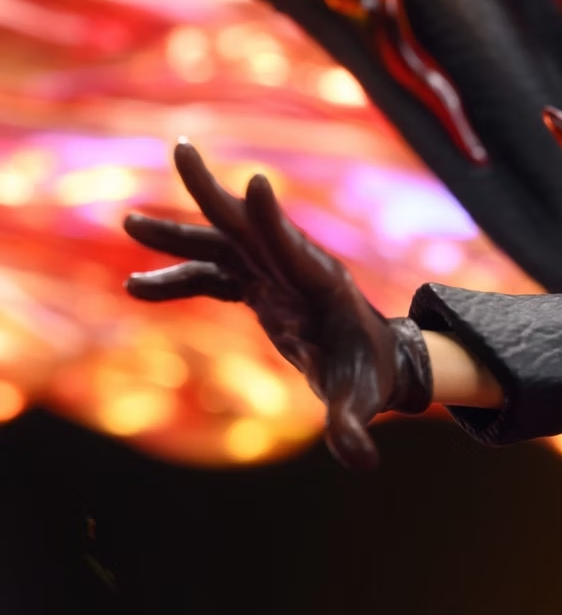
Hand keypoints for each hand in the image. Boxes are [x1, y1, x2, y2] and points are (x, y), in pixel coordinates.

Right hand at [123, 140, 432, 470]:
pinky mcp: (260, 288)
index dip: (273, 220)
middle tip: (181, 151)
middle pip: (249, 226)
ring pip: (222, 244)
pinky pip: (212, 276)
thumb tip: (361, 462)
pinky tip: (134, 286)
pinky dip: (177, 278)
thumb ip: (353, 428)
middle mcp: (296, 269)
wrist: (379, 366)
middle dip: (213, 194)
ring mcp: (275, 274)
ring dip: (178, 234)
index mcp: (323, 286)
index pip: (293, 247)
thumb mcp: (362, 402)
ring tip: (128, 222)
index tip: (257, 183)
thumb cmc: (373, 378)